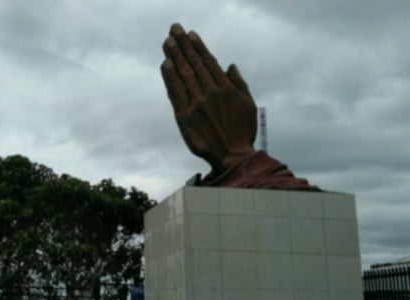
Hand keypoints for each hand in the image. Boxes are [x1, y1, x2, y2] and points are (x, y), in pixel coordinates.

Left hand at [161, 23, 256, 173]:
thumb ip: (239, 83)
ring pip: (184, 75)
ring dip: (174, 56)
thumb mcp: (248, 104)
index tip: (190, 35)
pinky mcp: (184, 117)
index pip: (209, 62)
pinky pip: (175, 93)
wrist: (231, 156)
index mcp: (226, 89)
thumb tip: (229, 65)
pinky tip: (165, 64)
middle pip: (194, 64)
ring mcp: (196, 105)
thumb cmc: (242, 131)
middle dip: (183, 45)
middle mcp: (210, 94)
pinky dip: (169, 77)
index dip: (198, 47)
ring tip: (167, 42)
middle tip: (174, 30)